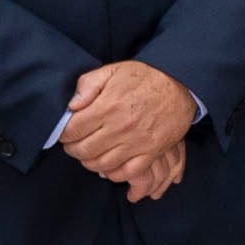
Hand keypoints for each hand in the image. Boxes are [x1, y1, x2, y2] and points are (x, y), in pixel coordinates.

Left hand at [58, 60, 193, 201]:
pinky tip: (109, 166)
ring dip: (90, 162)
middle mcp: (120, 127)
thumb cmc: (145, 77)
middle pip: (84, 150)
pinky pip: (128, 172)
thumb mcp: (113, 70)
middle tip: (74, 145)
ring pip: (102, 164)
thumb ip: (88, 85)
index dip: (63, 134)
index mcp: (108, 106)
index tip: (65, 132)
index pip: (72, 130)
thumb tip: (71, 106)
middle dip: (73, 149)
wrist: (181, 84)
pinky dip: (114, 174)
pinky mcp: (151, 151)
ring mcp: (136, 142)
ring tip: (89, 155)